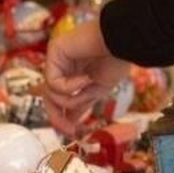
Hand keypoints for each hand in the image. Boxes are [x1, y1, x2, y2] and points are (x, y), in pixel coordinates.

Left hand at [44, 18, 130, 136]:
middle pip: (50, 97)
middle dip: (58, 116)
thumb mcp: (99, 89)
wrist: (123, 40)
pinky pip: (53, 81)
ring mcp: (58, 58)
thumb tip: (68, 122)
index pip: (61, 97)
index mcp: (75, 71)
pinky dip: (69, 86)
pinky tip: (85, 78)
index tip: (72, 132)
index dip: (63, 116)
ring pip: (51, 92)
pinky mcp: (55, 51)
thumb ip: (81, 103)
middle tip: (69, 131)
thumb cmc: (117, 60)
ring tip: (89, 87)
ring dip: (70, 98)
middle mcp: (64, 65)